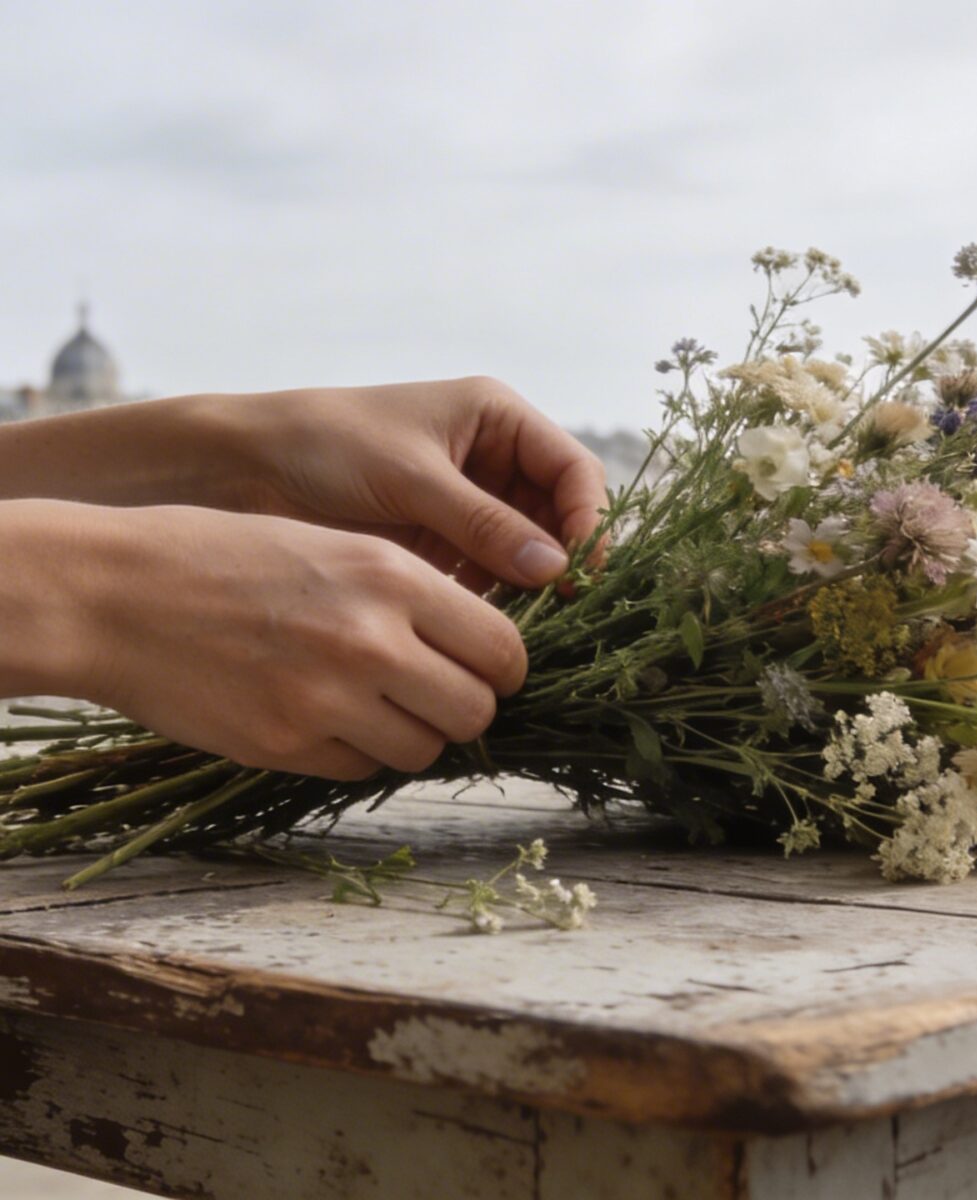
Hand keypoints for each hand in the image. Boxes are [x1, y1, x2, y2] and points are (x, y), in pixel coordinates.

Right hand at [47, 502, 526, 778]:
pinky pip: (361, 768)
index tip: (488, 669)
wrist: (116, 592)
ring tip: (376, 704)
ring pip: (425, 750)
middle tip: (438, 694)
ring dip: (414, 734)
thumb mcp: (335, 546)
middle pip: (476, 709)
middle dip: (467, 707)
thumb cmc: (226, 556)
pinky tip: (324, 717)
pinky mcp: (285, 746)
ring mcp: (327, 700)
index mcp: (392, 576)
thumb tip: (477, 650)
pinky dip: (356, 752)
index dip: (504, 667)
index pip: (502, 648)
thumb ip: (411, 594)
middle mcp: (371, 640)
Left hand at [229, 376, 607, 591]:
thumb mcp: (411, 477)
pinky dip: (494, 603)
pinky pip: (489, 578)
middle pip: (558, 516)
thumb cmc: (324, 444)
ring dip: (530, 589)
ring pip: (527, 554)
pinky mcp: (443, 547)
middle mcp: (493, 462)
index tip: (579, 572)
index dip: (587, 520)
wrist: (241, 468)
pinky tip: (484, 629)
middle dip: (561, 561)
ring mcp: (468, 508)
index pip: (572, 470)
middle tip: (557, 611)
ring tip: (523, 627)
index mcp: (496, 420)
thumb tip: (555, 570)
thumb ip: (484, 523)